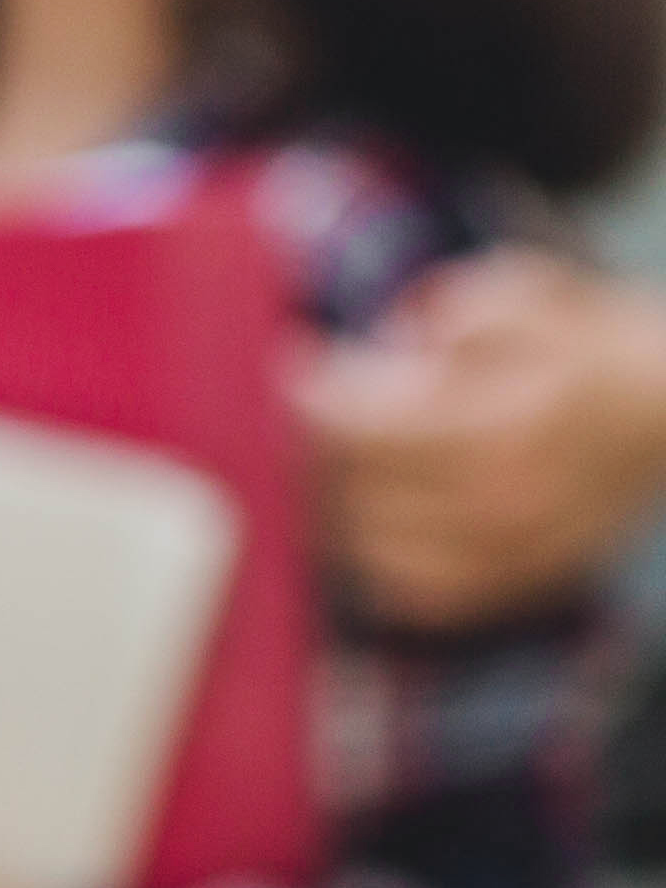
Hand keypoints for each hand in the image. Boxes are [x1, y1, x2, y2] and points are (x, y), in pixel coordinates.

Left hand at [295, 250, 665, 628]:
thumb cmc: (592, 346)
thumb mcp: (529, 296)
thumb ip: (450, 314)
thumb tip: (385, 347)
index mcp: (502, 423)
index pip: (359, 427)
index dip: (310, 394)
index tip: (295, 365)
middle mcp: (501, 498)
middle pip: (354, 487)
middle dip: (318, 444)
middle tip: (311, 412)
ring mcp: (507, 549)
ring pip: (370, 545)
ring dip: (338, 503)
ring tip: (341, 461)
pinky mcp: (514, 580)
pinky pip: (414, 591)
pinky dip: (376, 560)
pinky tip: (371, 521)